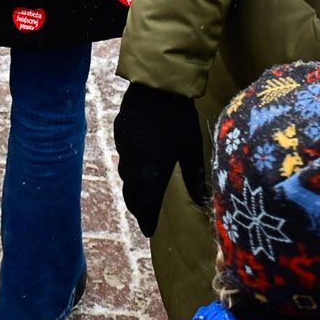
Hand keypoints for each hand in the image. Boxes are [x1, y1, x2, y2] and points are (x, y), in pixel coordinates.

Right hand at [112, 82, 208, 237]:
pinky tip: (136, 165)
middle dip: (137, 208)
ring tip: (138, 196)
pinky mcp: (119, 134)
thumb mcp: (191, 146)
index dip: (148, 218)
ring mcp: (124, 148)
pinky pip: (122, 157)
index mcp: (155, 169)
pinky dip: (128, 167)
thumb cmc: (180, 118)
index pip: (149, 202)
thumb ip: (194, 173)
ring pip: (125, 176)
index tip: (148, 231)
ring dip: (132, 189)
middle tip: (142, 217)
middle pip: (132, 193)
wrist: (156, 88)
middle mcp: (136, 163)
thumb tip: (201, 199)